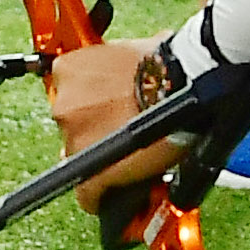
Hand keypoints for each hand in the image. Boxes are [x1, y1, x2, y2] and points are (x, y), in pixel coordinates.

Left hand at [48, 40, 191, 205]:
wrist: (185, 82)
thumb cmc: (166, 63)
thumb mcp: (131, 51)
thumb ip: (116, 68)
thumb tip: (127, 71)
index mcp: (68, 69)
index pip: (69, 95)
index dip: (91, 106)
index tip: (105, 111)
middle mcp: (64, 104)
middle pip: (74, 127)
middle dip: (95, 131)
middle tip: (122, 131)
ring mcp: (74, 139)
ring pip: (81, 158)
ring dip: (100, 159)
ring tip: (127, 159)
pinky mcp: (90, 171)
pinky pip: (89, 194)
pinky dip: (100, 197)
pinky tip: (113, 195)